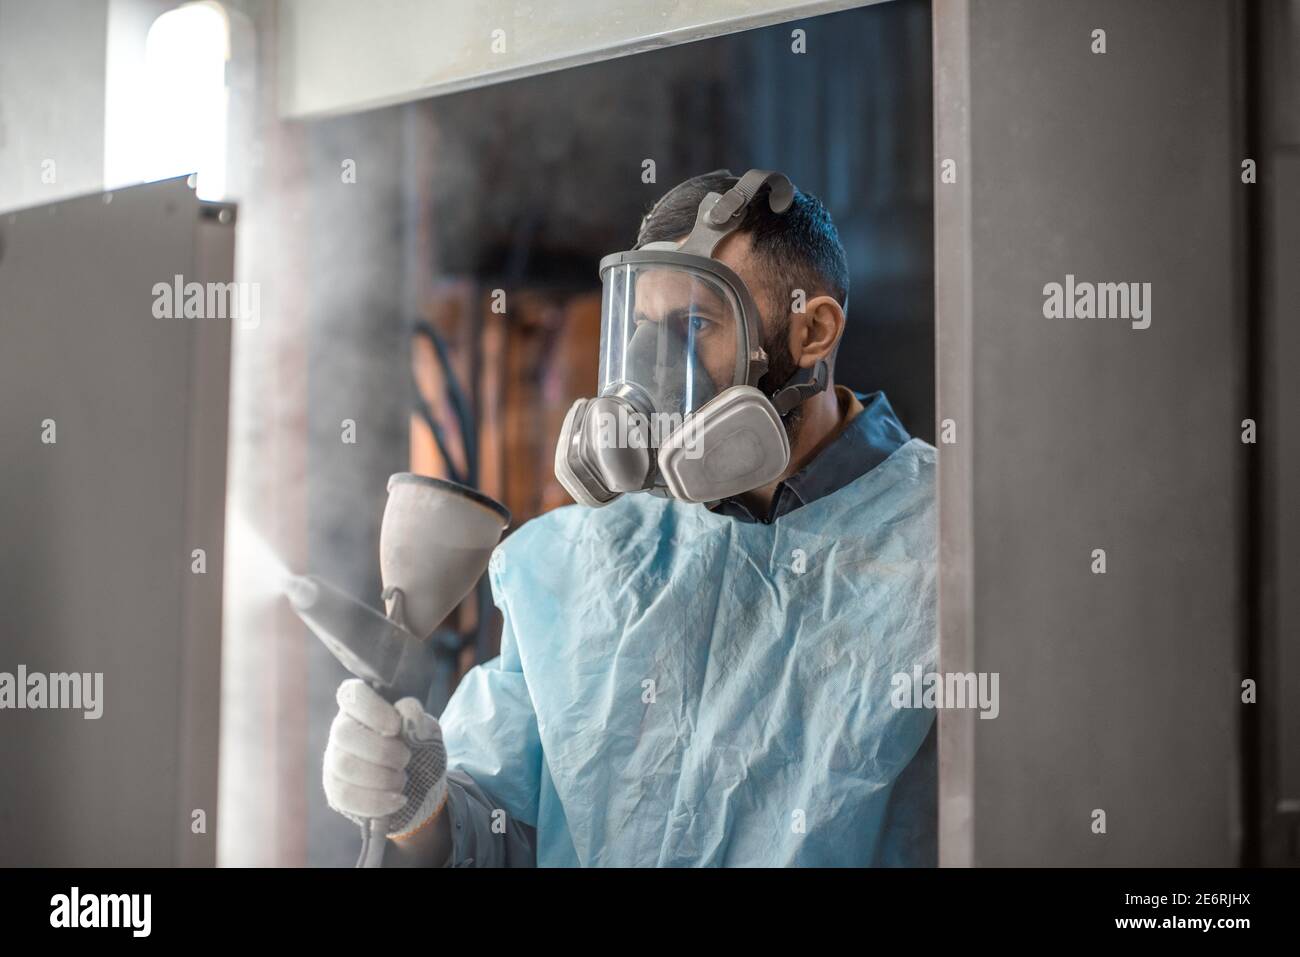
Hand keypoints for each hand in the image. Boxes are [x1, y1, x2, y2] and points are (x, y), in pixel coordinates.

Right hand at [324, 678, 448, 838]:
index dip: (372, 709)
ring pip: (344, 766)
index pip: (352, 694)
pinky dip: (376, 801)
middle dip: (382, 751)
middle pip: (344, 733)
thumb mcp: (426, 732)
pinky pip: (345, 796)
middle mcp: (342, 729)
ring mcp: (334, 760)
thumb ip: (418, 720)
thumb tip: (407, 708)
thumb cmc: (418, 750)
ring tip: (402, 779)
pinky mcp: (334, 789)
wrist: (419, 787)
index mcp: (363, 706)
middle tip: (405, 759)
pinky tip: (397, 800)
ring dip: (382, 777)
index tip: (396, 726)